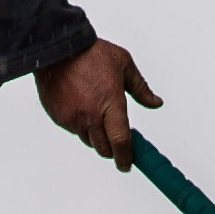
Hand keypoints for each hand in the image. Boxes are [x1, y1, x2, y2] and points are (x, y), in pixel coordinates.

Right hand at [35, 38, 160, 169]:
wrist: (59, 49)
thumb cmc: (92, 54)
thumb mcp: (124, 65)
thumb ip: (141, 89)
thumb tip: (155, 103)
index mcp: (110, 103)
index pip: (120, 141)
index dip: (126, 157)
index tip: (128, 164)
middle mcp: (90, 115)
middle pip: (104, 148)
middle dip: (112, 148)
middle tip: (116, 137)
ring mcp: (72, 118)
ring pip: (88, 140)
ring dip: (96, 136)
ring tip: (97, 112)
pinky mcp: (59, 118)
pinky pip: (73, 130)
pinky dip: (81, 125)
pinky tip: (82, 106)